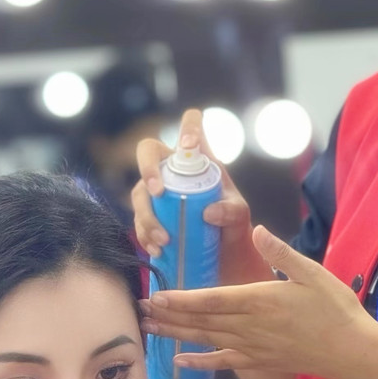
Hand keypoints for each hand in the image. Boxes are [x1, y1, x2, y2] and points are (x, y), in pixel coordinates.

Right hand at [132, 107, 270, 286]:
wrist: (224, 253)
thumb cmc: (233, 224)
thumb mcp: (239, 216)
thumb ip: (231, 211)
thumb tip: (208, 212)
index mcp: (198, 159)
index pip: (191, 124)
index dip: (188, 127)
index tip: (188, 145)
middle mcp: (172, 169)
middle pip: (147, 152)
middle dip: (148, 168)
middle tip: (158, 192)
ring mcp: (157, 191)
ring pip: (139, 192)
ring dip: (147, 216)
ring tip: (164, 240)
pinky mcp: (149, 215)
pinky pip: (138, 220)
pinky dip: (145, 235)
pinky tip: (156, 249)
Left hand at [140, 226, 377, 378]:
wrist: (352, 351)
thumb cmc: (335, 309)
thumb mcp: (313, 273)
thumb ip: (282, 253)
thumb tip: (257, 229)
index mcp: (260, 301)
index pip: (211, 299)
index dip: (181, 299)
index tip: (157, 295)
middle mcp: (250, 326)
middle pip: (200, 320)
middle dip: (167, 314)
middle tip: (138, 309)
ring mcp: (252, 346)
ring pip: (205, 339)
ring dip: (175, 334)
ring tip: (148, 328)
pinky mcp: (259, 360)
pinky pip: (223, 362)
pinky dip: (200, 363)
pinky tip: (179, 362)